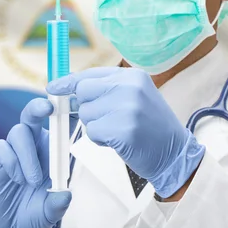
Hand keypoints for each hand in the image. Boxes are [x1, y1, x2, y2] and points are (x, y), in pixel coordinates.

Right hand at [0, 98, 71, 227]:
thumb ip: (58, 203)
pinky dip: (11, 162)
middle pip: (34, 113)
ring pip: (19, 131)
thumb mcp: (51, 211)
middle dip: (40, 106)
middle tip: (47, 108)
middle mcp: (34, 143)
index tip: (73, 103)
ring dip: (28, 156)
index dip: (65, 109)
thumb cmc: (34, 211)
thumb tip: (65, 195)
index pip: (60, 123)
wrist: (9, 225)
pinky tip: (16, 178)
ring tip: (31, 181)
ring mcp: (15, 148)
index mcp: (52, 148)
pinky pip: (2, 147)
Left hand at [46, 67, 204, 198]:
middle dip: (87, 108)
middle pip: (83, 92)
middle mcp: (130, 86)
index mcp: (132, 75)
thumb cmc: (150, 127)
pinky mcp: (123, 129)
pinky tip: (118, 141)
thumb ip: (106, 89)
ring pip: (86, 113)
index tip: (53, 87)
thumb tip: (69, 88)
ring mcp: (127, 107)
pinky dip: (100, 140)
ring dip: (95, 126)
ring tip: (118, 130)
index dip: (68, 82)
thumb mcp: (134, 97)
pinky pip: (92, 132)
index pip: (90, 73)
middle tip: (105, 119)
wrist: (175, 153)